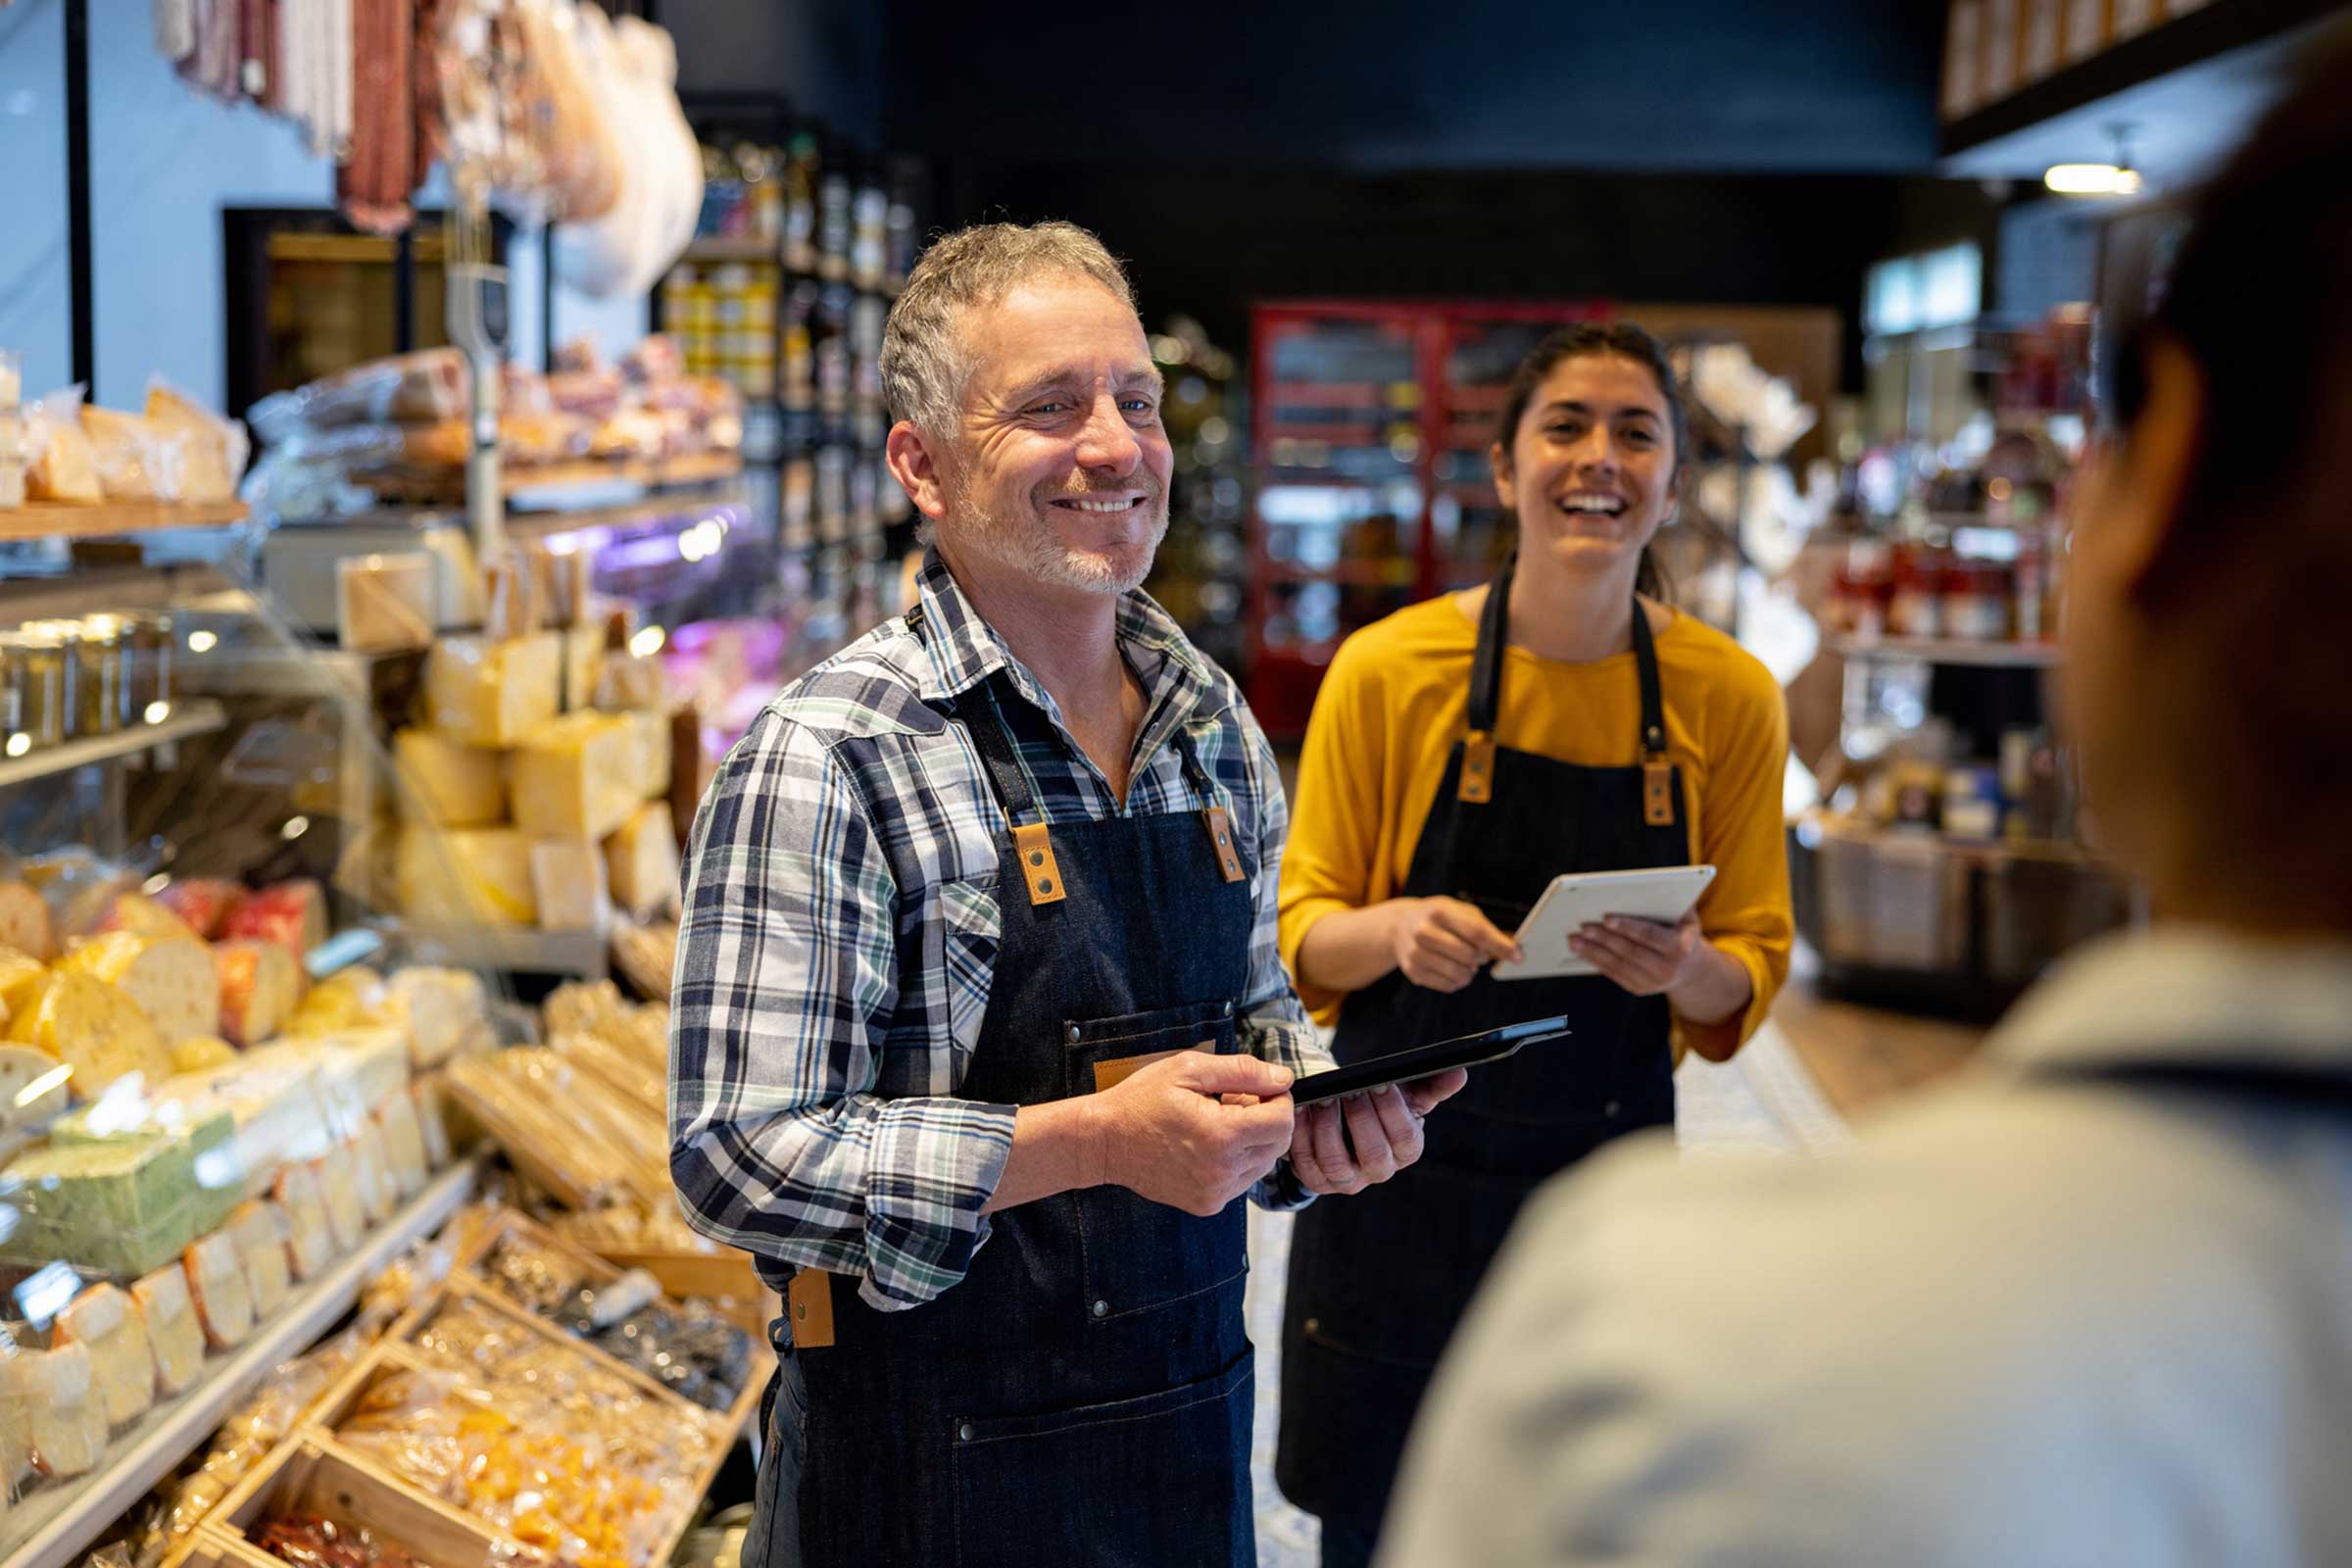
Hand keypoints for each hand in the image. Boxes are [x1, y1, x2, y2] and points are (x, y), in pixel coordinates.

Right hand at [1090, 1051, 1298, 1216]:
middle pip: (1278, 1143)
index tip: (1255, 1088)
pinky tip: (1207, 1144)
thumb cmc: (1142, 1100)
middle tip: (1232, 1101)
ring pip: (1263, 1163)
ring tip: (1216, 1122)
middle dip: (1265, 1118)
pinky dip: (1236, 1161)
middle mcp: (1223, 1170)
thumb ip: (1242, 1071)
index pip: (1282, 1120)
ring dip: (1252, 1140)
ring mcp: (1216, 1192)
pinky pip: (1242, 1180)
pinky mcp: (1208, 1204)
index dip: (1276, 1098)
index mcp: (1222, 1134)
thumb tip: (1283, 1079)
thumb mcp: (1189, 1069)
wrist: (1104, 1141)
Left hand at [1290, 1068, 1466, 1195]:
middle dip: (1360, 1119)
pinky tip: (1300, 1110)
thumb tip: (1458, 1071)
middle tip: (1348, 1090)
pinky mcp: (1318, 1181)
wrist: (1344, 1122)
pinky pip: (1307, 1164)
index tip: (1377, 1083)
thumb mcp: (1407, 1094)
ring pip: (1337, 1162)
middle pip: (1374, 1154)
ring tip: (1323, 1099)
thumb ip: (1433, 1084)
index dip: (1391, 1110)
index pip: (1405, 1137)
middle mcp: (1380, 1170)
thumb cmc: (1381, 1104)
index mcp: (1407, 1150)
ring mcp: (1347, 1180)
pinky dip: (1301, 1136)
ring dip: (1328, 1128)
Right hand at [1389, 897, 1522, 991]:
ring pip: (1459, 974)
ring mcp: (1415, 952)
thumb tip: (1512, 951)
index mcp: (1439, 910)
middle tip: (1481, 954)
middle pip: (1469, 955)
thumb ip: (1484, 928)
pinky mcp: (1412, 971)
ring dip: (1471, 972)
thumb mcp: (1459, 911)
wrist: (1399, 926)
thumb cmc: (1440, 918)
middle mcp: (1423, 930)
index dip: (1500, 946)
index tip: (1518, 957)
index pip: (1477, 932)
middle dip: (1482, 958)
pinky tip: (1455, 970)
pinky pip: (1448, 986)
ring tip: (1468, 963)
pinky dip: (1459, 981)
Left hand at [1570, 910, 1704, 997]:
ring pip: (1618, 966)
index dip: (1627, 927)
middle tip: (1582, 926)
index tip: (1606, 917)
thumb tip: (1643, 885)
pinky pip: (1614, 974)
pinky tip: (1581, 950)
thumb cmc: (1681, 929)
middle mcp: (1668, 969)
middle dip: (1604, 939)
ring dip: (1593, 952)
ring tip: (1573, 939)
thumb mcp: (1685, 915)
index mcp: (1680, 947)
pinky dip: (1595, 962)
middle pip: (1630, 952)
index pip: (1649, 935)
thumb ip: (1672, 900)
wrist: (1691, 968)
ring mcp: (1653, 983)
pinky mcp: (1639, 989)